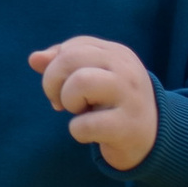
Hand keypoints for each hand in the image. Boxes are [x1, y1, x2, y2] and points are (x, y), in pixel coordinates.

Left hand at [31, 34, 159, 173]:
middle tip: (60, 102)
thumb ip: (63, 64)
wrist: (153, 139)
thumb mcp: (92, 77)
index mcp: (117, 54)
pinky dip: (77, 131)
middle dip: (52, 82)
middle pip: (70, 58)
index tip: (61, 87)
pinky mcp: (127, 127)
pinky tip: (91, 134)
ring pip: (80, 82)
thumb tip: (34, 58)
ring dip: (68, 101)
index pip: (72, 47)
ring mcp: (130, 97)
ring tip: (79, 112)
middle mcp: (126, 69)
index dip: (55, 67)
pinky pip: (84, 124)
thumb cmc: (113, 104)